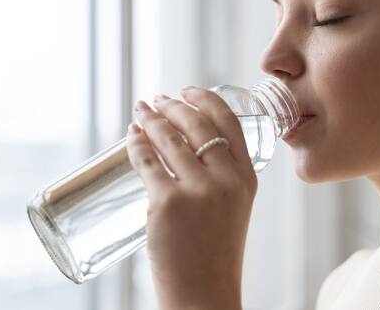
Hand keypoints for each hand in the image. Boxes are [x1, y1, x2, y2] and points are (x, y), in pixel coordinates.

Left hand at [126, 86, 255, 309]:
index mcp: (247, 178)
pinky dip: (135, 145)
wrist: (204, 293)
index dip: (205, 100)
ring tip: (141, 113)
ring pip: (169, 140)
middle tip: (157, 100)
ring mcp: (197, 191)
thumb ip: (221, 178)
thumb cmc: (214, 254)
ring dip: (151, 120)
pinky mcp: (168, 203)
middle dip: (172, 107)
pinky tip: (131, 137)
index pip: (229, 122)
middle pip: (196, 125)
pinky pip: (146, 162)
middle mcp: (226, 179)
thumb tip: (182, 146)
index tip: (188, 91)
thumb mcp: (233, 209)